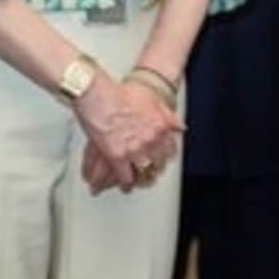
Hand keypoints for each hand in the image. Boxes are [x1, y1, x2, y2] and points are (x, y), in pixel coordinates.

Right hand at [71, 75, 180, 190]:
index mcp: (160, 127)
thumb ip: (169, 116)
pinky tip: (125, 185)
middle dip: (153, 170)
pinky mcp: (117, 156)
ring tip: (138, 182)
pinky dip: (125, 182)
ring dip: (140, 179)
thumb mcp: (153, 100)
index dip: (165, 158)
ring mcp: (134, 149)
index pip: (170, 150)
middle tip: (150, 174)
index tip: (162, 160)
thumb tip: (180, 127)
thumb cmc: (121, 93)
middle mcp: (150, 140)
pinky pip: (125, 176)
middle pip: (157, 164)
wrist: (99, 94)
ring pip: (143, 172)